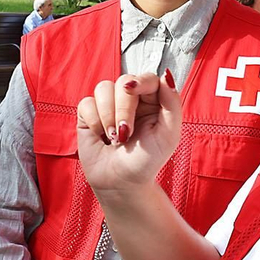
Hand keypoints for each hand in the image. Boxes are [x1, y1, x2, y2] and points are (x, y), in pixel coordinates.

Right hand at [76, 71, 182, 194]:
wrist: (121, 184)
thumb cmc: (146, 162)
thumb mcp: (168, 135)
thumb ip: (172, 103)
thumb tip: (166, 75)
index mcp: (153, 101)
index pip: (147, 78)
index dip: (140, 82)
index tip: (132, 91)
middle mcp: (130, 100)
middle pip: (123, 81)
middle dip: (123, 108)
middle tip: (125, 133)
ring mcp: (109, 106)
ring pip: (103, 88)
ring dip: (108, 115)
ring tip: (114, 138)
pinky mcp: (89, 115)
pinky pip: (86, 103)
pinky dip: (94, 121)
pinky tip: (101, 137)